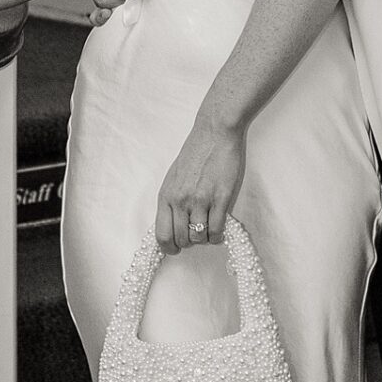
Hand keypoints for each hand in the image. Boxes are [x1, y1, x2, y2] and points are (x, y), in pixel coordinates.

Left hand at [154, 119, 246, 253]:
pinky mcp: (220, 199)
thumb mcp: (173, 177)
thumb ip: (172, 200)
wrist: (215, 132)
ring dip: (205, 239)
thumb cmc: (195, 152)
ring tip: (210, 229)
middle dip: (190, 243)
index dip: (168, 248)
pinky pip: (217, 230)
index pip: (161, 235)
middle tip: (197, 235)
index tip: (176, 249)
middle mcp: (180, 200)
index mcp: (166, 195)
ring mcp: (200, 200)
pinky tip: (220, 230)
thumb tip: (173, 223)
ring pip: (200, 238)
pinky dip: (219, 235)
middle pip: (181, 240)